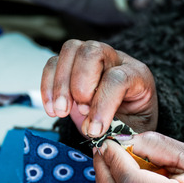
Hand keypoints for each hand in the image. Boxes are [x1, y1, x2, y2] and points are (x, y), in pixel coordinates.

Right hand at [41, 39, 158, 138]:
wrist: (125, 121)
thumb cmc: (131, 125)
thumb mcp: (134, 132)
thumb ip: (119, 132)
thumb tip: (94, 132)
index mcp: (137, 74)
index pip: (117, 78)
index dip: (103, 104)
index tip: (95, 130)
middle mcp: (114, 59)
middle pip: (93, 52)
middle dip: (80, 85)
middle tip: (81, 112)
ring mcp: (92, 58)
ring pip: (71, 50)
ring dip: (61, 84)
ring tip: (61, 112)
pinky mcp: (71, 66)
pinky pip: (53, 63)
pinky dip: (47, 86)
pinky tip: (52, 110)